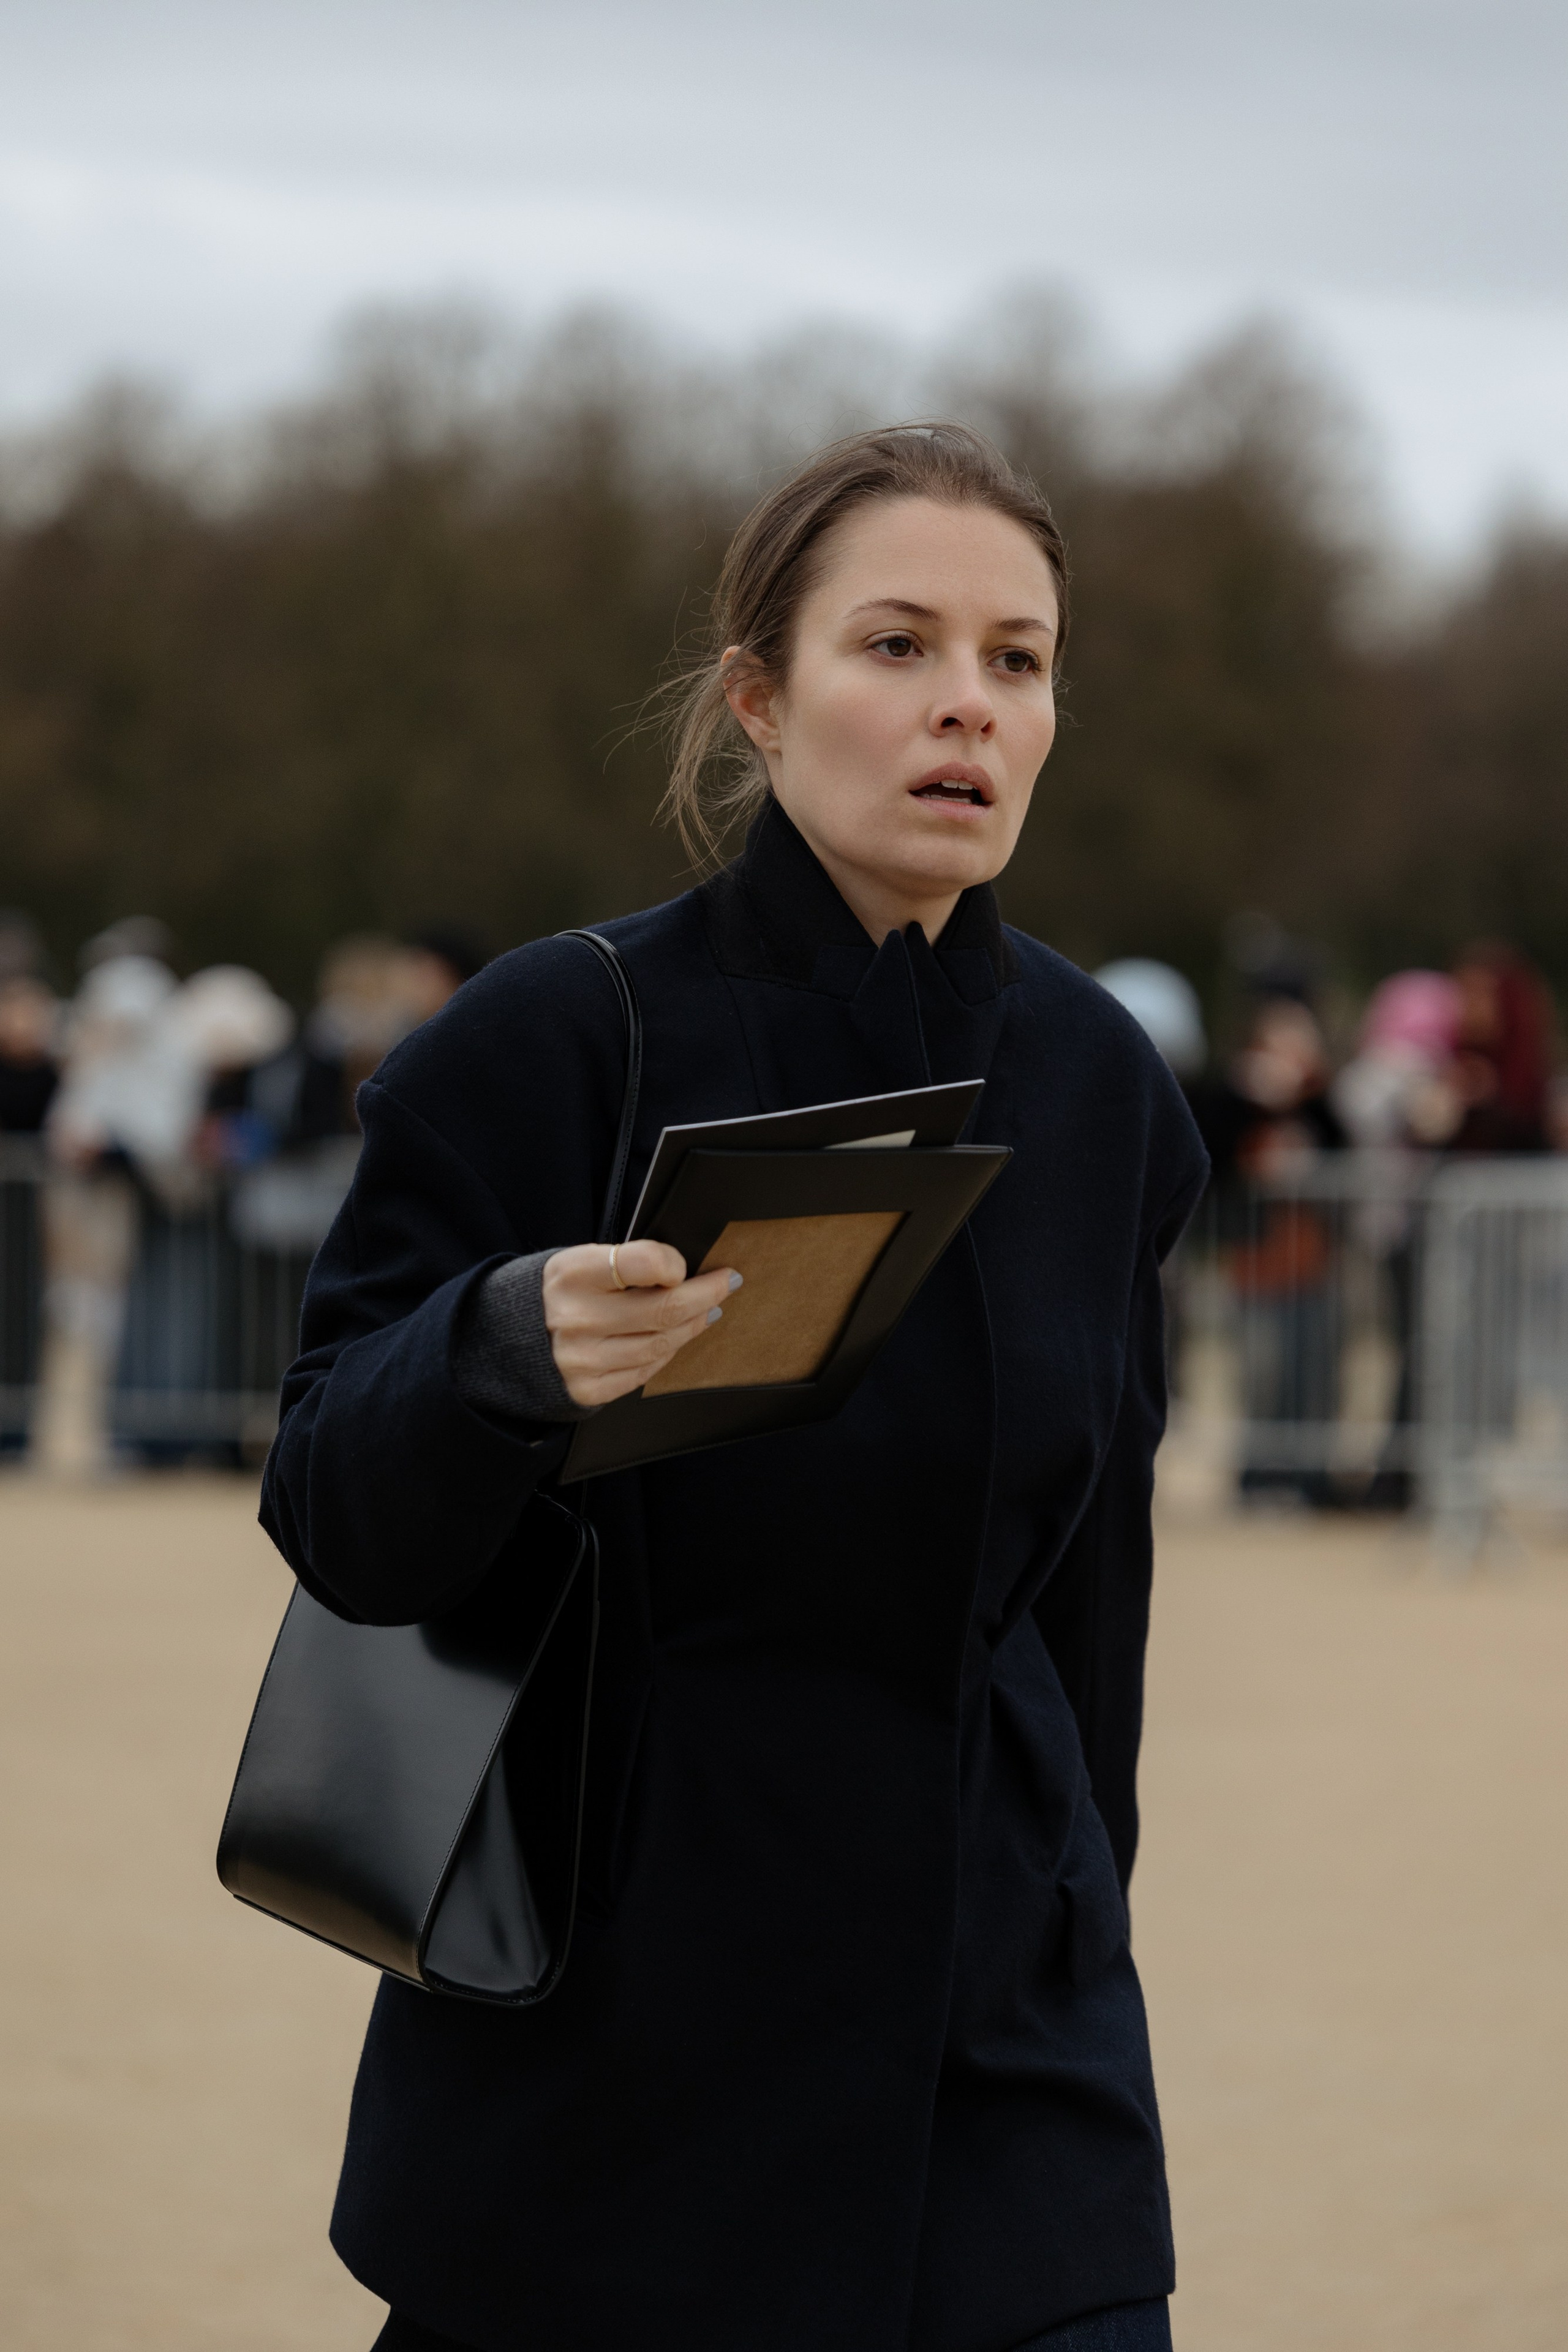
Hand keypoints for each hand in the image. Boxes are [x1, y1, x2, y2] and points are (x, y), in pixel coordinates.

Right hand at [542, 1241, 739, 1407]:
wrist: (505, 1338)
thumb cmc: (557, 1292)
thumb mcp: (579, 1261)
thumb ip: (626, 1264)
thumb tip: (686, 1272)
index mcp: (573, 1274)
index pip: (645, 1262)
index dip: (675, 1263)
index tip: (687, 1265)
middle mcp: (576, 1318)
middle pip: (665, 1309)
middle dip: (706, 1295)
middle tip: (727, 1283)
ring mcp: (582, 1360)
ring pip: (661, 1344)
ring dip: (692, 1326)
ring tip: (706, 1311)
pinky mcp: (587, 1390)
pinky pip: (644, 1372)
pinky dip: (666, 1353)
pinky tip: (674, 1338)